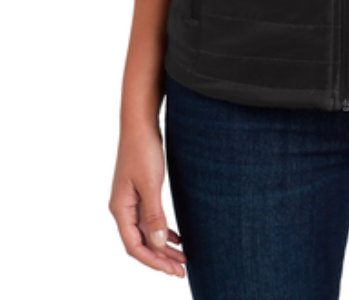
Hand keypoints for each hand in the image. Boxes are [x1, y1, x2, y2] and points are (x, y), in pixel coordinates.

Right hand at [109, 122, 186, 277]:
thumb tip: (159, 243)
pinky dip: (162, 230)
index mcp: (120, 209)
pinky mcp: (140, 192)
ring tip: (183, 257)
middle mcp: (123, 208)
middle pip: (141, 243)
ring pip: (146, 232)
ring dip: (163, 246)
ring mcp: (131, 200)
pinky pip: (149, 220)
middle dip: (160, 258)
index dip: (153, 261)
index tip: (173, 270)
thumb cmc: (143, 150)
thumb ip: (154, 214)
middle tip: (182, 270)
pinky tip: (176, 236)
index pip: (134, 246)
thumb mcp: (151, 184)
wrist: (140, 123)